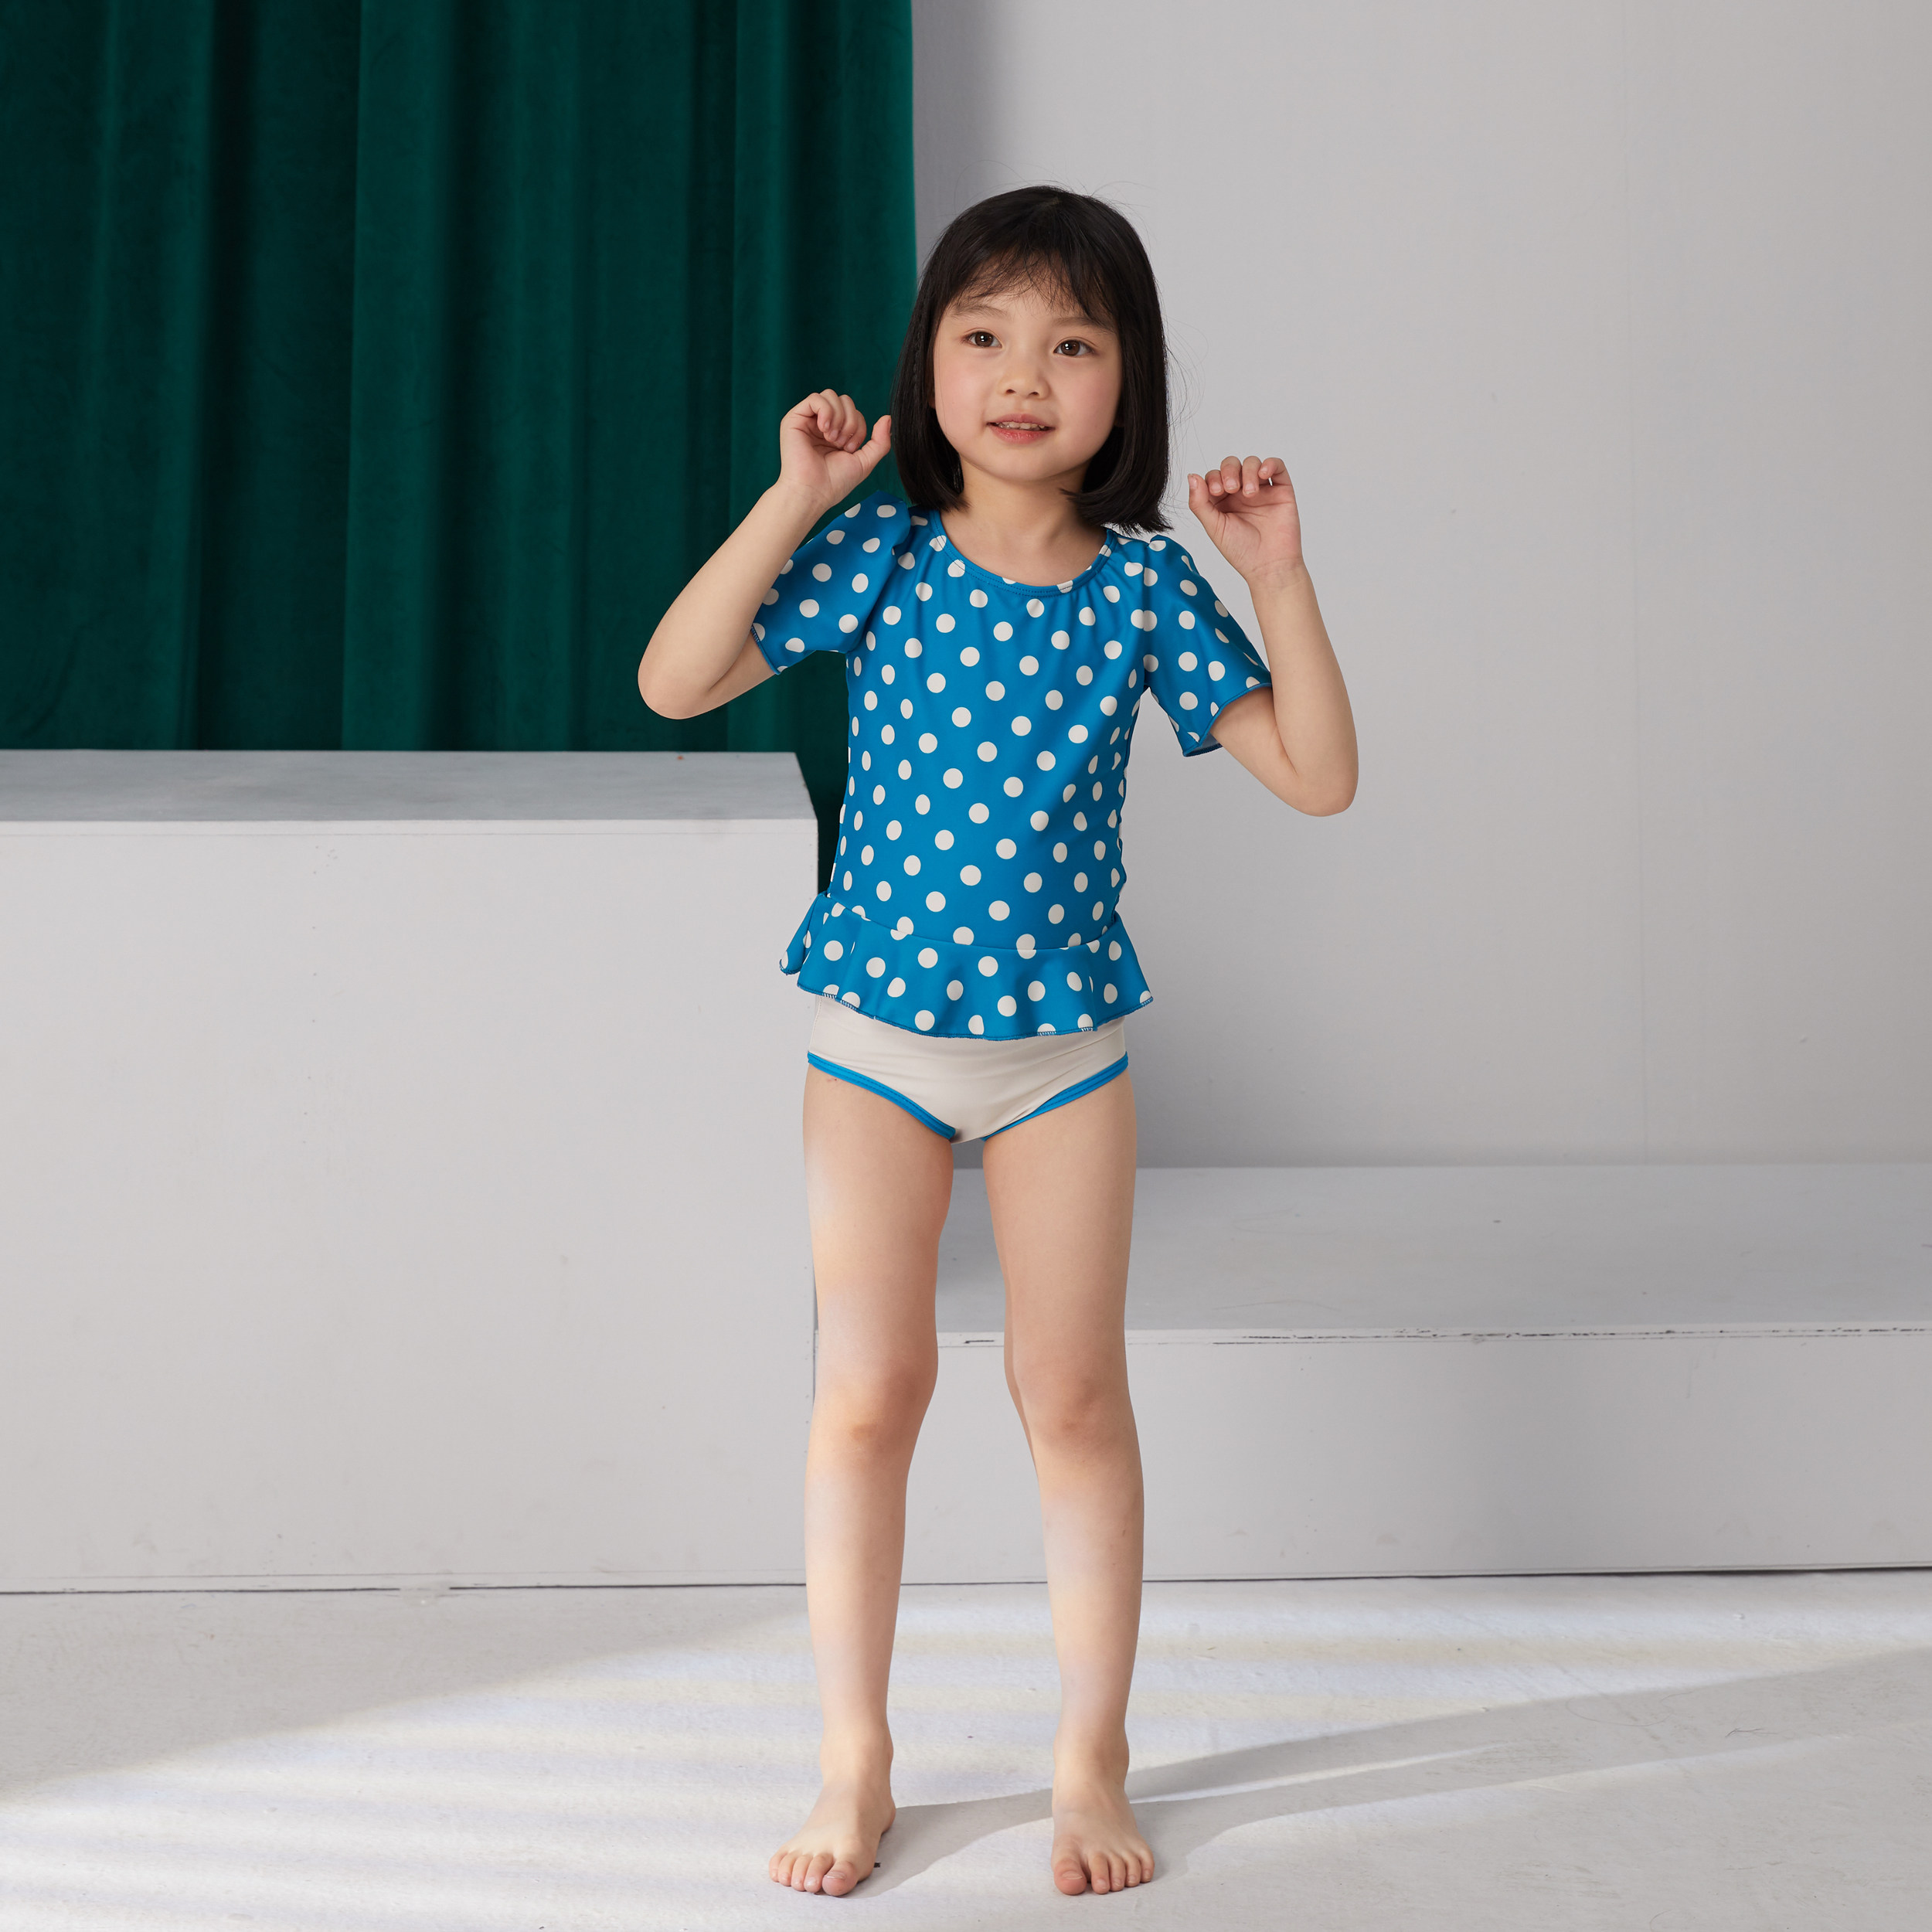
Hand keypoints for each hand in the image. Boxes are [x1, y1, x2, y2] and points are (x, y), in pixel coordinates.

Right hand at [776, 390, 891, 514]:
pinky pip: (815, 399)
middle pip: (844, 400)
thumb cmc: (835, 482)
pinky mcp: (794, 419)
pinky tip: (824, 430)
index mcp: (836, 434)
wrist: (813, 493)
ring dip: (838, 418)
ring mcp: (808, 421)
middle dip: (850, 421)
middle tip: (840, 444)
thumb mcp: (865, 461)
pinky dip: (826, 412)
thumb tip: (887, 417)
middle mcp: (822, 425)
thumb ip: (880, 441)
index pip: (854, 413)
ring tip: (831, 439)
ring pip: (831, 395)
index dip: (859, 427)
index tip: (850, 449)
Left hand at [1186, 454, 1303, 585]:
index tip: (1215, 492)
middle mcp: (1241, 493)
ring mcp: (1262, 490)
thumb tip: (1191, 476)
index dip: (1212, 478)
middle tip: (1232, 488)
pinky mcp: (1281, 489)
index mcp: (1222, 502)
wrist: (1269, 565)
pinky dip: (1269, 463)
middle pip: (1231, 465)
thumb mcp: (1214, 527)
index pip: (1213, 477)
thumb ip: (1199, 503)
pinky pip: (1277, 466)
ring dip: (1247, 471)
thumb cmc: (1241, 551)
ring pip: (1252, 463)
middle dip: (1228, 471)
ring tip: (1250, 493)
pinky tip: (1263, 474)